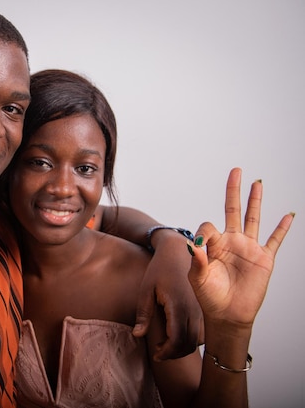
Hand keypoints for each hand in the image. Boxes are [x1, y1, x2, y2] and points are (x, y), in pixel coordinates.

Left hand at [133, 234, 203, 359]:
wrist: (179, 251)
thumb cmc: (159, 269)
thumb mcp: (146, 289)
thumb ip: (143, 313)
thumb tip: (137, 335)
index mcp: (179, 306)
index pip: (176, 340)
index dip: (166, 352)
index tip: (156, 354)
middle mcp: (194, 310)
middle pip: (188, 344)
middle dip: (174, 354)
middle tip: (158, 352)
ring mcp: (201, 309)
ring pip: (198, 340)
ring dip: (183, 348)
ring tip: (166, 344)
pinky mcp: (204, 308)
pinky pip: (202, 332)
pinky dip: (192, 339)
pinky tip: (177, 334)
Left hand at [188, 168, 293, 328]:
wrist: (227, 315)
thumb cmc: (209, 296)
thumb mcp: (197, 278)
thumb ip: (198, 260)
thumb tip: (196, 242)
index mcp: (213, 244)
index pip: (209, 225)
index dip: (205, 232)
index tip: (202, 243)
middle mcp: (231, 242)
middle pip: (232, 210)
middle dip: (233, 190)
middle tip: (236, 171)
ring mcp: (248, 248)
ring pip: (253, 218)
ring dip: (255, 201)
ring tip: (257, 182)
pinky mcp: (264, 259)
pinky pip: (275, 240)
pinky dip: (282, 228)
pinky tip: (288, 215)